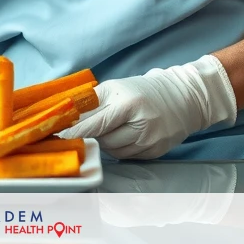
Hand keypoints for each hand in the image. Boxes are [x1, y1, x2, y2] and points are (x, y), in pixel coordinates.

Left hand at [57, 55, 236, 159]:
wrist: (184, 98)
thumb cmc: (144, 90)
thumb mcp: (116, 87)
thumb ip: (92, 102)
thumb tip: (67, 116)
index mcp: (129, 104)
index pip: (96, 124)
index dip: (77, 132)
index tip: (59, 137)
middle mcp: (141, 125)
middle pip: (103, 140)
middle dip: (93, 134)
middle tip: (88, 127)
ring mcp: (149, 142)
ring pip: (113, 151)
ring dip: (106, 142)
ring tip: (113, 127)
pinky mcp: (155, 153)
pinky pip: (127, 157)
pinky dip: (120, 148)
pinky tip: (125, 135)